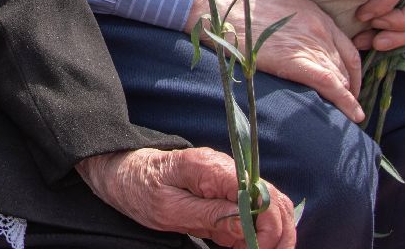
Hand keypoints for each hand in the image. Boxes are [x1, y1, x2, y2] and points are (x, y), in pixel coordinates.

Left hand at [76, 148, 295, 247]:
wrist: (123, 172)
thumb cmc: (140, 187)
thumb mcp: (169, 209)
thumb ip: (211, 216)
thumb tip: (249, 226)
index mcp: (214, 168)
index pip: (262, 195)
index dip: (269, 226)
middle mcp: (228, 171)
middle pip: (275, 201)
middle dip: (281, 234)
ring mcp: (229, 182)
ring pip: (271, 207)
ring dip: (275, 235)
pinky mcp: (225, 195)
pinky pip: (254, 214)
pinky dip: (260, 234)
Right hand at [188, 0, 364, 121]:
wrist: (225, 9)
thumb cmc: (243, 12)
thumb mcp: (280, 12)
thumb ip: (296, 28)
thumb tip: (298, 49)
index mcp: (315, 14)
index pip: (347, 47)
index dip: (352, 70)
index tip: (350, 84)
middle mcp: (320, 28)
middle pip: (346, 64)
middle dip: (351, 86)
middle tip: (349, 104)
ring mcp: (311, 44)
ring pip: (341, 77)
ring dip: (348, 97)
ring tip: (348, 114)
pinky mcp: (300, 62)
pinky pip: (333, 86)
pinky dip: (347, 103)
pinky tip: (354, 115)